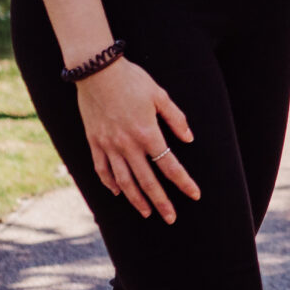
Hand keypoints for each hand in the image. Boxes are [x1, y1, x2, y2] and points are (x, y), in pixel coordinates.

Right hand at [74, 59, 199, 221]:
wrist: (97, 70)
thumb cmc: (132, 79)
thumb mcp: (159, 95)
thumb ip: (175, 118)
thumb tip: (189, 139)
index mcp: (147, 133)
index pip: (170, 165)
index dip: (183, 182)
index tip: (194, 195)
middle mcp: (127, 144)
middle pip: (147, 180)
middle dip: (161, 201)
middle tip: (171, 218)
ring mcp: (108, 145)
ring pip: (124, 180)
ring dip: (136, 199)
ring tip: (147, 212)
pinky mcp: (94, 142)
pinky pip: (102, 169)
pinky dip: (110, 183)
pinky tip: (118, 192)